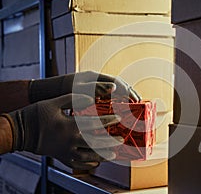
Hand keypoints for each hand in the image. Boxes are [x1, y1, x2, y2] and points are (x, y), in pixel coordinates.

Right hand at [3, 94, 122, 169]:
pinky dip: (88, 164)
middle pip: (95, 142)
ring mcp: (66, 151)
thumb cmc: (36, 115)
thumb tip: (89, 97)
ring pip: (88, 156)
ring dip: (103, 155)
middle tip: (121, 139)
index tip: (118, 118)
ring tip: (113, 153)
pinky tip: (96, 162)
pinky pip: (78, 164)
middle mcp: (70, 140)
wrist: (19, 132)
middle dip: (109, 141)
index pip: (93, 123)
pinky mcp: (61, 158)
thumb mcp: (53, 103)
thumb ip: (72, 99)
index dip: (107, 120)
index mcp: (69, 125)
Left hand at [29, 71, 140, 102]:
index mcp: (95, 77)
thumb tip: (115, 88)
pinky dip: (115, 105)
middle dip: (130, 94)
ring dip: (124, 100)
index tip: (136, 100)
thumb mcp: (78, 88)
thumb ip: (95, 88)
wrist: (48, 93)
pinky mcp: (91, 97)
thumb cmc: (62, 90)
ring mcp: (95, 89)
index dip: (128, 90)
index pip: (117, 82)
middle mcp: (97, 82)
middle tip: (139, 104)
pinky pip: (107, 100)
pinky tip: (118, 112)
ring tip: (133, 108)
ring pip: (114, 93)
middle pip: (118, 87)